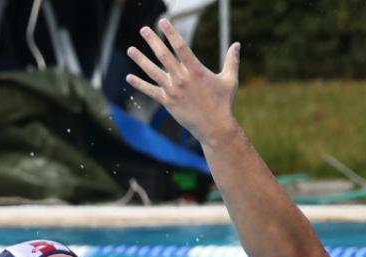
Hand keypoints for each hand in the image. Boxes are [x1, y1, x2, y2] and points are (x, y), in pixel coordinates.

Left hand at [126, 19, 240, 145]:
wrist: (214, 126)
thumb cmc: (223, 102)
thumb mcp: (230, 79)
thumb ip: (232, 60)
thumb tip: (237, 44)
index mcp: (196, 70)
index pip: (181, 46)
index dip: (171, 33)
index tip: (163, 22)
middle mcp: (182, 78)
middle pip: (164, 55)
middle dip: (152, 41)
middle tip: (143, 29)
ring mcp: (173, 90)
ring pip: (153, 72)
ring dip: (140, 60)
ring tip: (130, 49)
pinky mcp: (168, 102)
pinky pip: (150, 91)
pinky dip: (139, 84)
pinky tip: (129, 77)